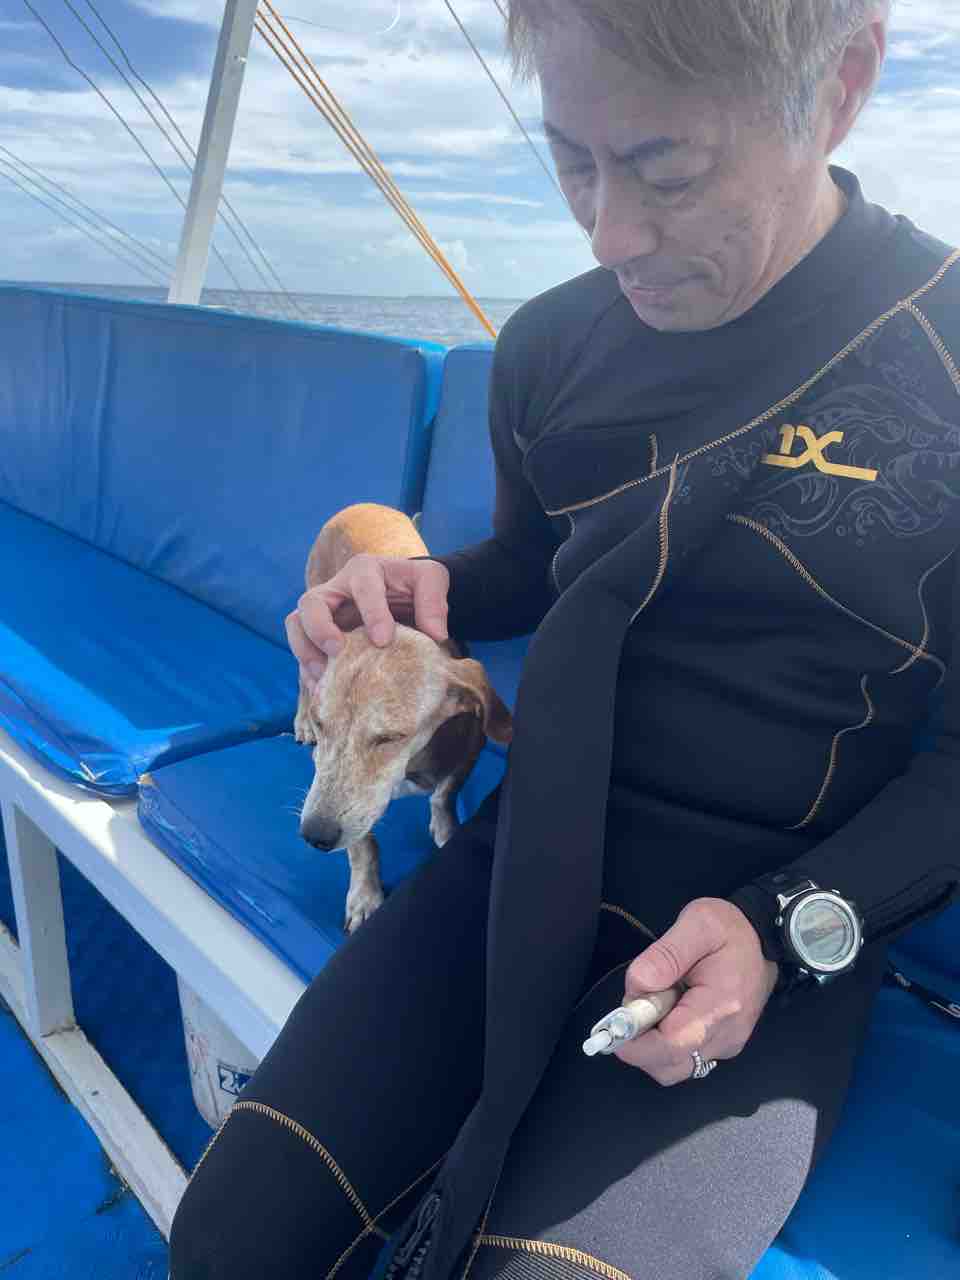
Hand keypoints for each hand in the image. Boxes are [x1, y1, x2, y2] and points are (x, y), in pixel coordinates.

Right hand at [285, 556, 449, 692]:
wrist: (405, 595)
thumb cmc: (414, 585)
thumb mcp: (432, 580)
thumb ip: (434, 601)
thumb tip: (435, 634)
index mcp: (364, 570)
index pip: (361, 586)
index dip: (371, 612)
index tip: (384, 641)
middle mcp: (336, 590)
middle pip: (310, 603)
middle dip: (319, 629)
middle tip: (338, 652)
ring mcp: (324, 614)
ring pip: (297, 627)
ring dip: (305, 652)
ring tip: (324, 677)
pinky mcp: (321, 637)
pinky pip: (304, 652)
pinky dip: (309, 672)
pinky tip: (322, 691)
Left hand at [612, 898, 778, 1084]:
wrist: (764, 937)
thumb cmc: (729, 928)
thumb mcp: (697, 923)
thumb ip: (665, 955)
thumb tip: (637, 986)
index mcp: (720, 1006)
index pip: (671, 1046)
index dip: (636, 1044)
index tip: (614, 1027)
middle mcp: (726, 1036)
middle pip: (668, 1066)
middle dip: (640, 1045)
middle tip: (638, 1004)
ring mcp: (726, 1045)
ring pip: (675, 1067)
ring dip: (651, 1045)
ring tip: (655, 1003)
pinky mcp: (723, 1045)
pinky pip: (686, 1059)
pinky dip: (666, 1044)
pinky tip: (668, 1012)